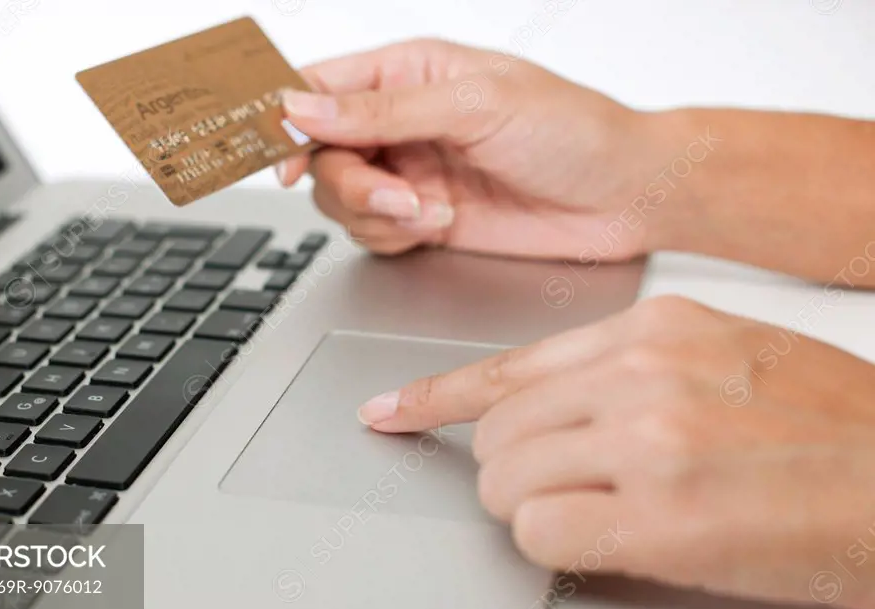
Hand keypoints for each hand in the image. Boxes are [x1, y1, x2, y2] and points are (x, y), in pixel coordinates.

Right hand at [279, 39, 680, 257]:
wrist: (624, 198)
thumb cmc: (572, 129)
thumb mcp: (476, 104)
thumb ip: (383, 108)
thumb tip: (302, 106)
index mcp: (409, 72)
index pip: (320, 87)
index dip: (288, 118)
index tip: (282, 153)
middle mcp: (402, 122)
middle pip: (323, 155)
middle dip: (350, 183)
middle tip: (394, 194)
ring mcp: (410, 173)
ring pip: (342, 200)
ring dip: (378, 214)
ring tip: (430, 211)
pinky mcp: (423, 220)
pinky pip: (373, 234)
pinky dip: (395, 237)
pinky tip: (438, 225)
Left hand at [356, 295, 874, 608]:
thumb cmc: (830, 427)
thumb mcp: (725, 356)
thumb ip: (630, 370)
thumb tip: (554, 404)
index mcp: (655, 329)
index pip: (511, 366)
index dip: (440, 396)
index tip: (394, 410)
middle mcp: (642, 374)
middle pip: (497, 433)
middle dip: (514, 472)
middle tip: (566, 490)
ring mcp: (649, 442)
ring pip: (504, 483)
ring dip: (534, 510)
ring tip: (602, 515)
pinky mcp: (662, 517)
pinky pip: (539, 534)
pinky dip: (556, 547)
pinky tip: (609, 542)